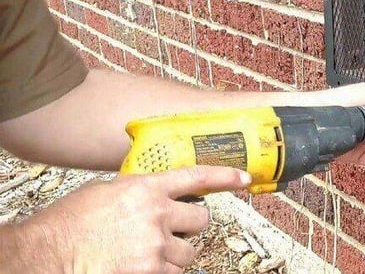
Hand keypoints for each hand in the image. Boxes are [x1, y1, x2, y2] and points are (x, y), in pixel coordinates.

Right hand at [3, 166, 250, 272]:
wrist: (44, 256)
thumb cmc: (66, 226)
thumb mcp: (104, 193)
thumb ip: (136, 193)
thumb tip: (154, 197)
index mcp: (145, 189)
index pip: (197, 177)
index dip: (225, 177)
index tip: (243, 178)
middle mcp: (156, 215)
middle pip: (201, 219)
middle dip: (188, 226)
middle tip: (169, 231)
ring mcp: (155, 247)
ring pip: (188, 252)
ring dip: (173, 254)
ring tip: (144, 253)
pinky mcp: (151, 273)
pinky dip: (162, 272)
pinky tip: (139, 266)